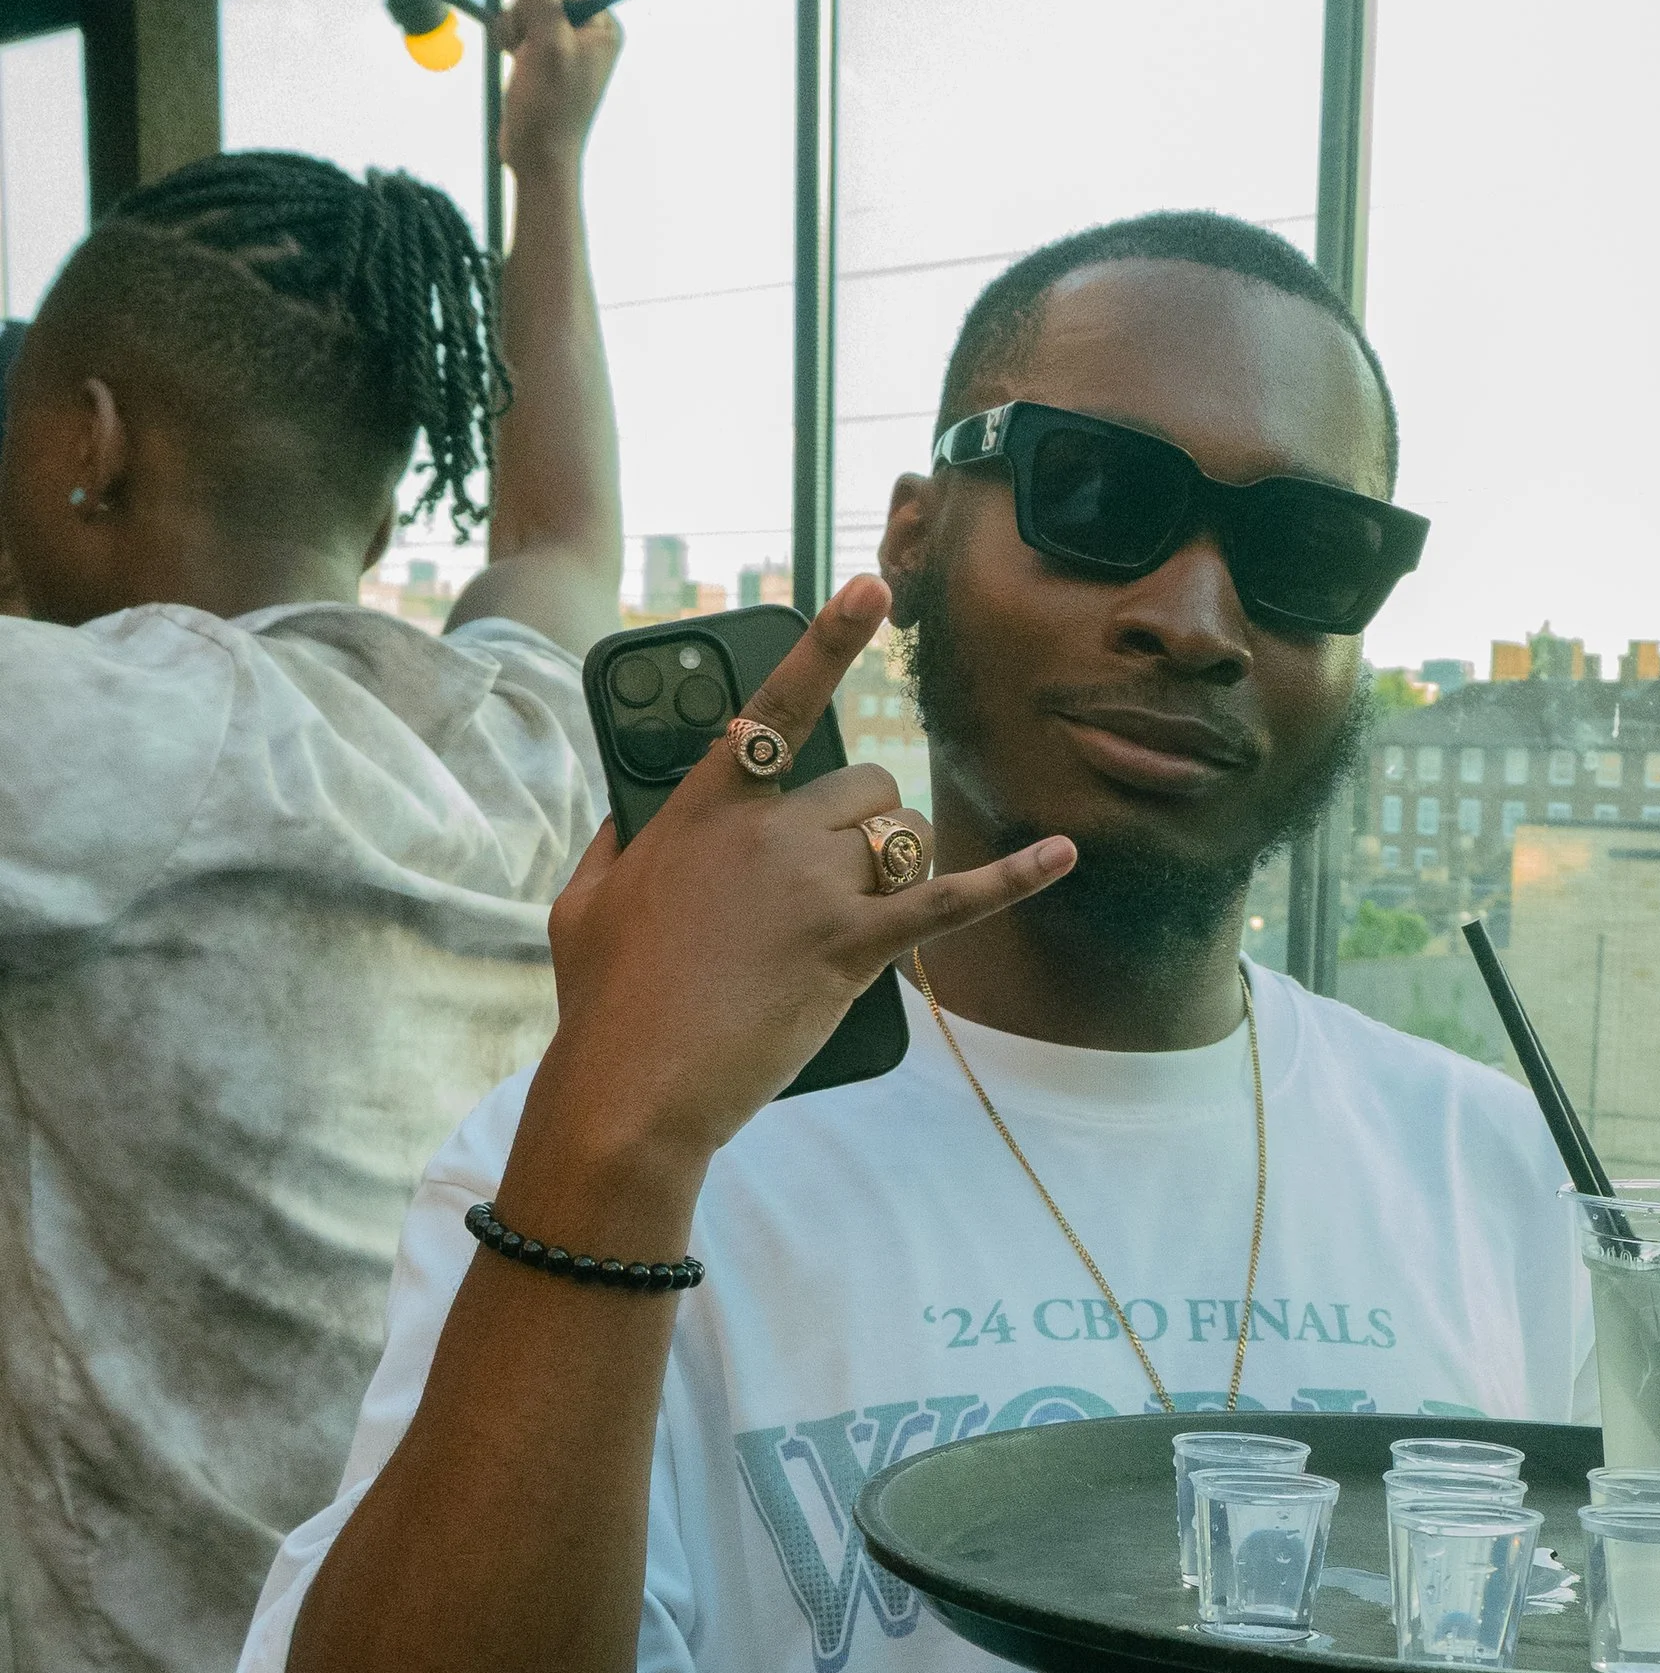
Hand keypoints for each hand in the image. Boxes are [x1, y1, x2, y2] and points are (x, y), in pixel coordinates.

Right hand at [494, 0, 620, 172]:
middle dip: (524, 14)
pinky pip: (519, 27)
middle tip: (528, 49)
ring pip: (525, 7)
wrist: (536, 157)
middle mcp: (588, 31)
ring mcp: (564, 43)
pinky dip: (510, 40)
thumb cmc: (549, 109)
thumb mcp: (546, 45)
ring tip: (520, 59)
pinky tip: (514, 62)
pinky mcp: (543, 55)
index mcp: (602, 25)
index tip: (537, 26)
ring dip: (514, 28)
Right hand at [530, 580, 1074, 1195]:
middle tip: (837, 879)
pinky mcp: (853, 947)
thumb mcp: (586, 903)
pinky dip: (1012, 877)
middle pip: (863, 787)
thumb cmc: (607, 1002)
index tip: (873, 587)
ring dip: (896, 866)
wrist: (636, 1085)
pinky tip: (1059, 856)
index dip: (828, 641)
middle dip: (865, 827)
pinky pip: (950, 901)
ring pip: (901, 838)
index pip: (775, 705)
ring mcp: (815, 887)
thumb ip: (618, 843)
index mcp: (701, 810)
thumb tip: (633, 821)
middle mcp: (768, 832)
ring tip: (860, 913)